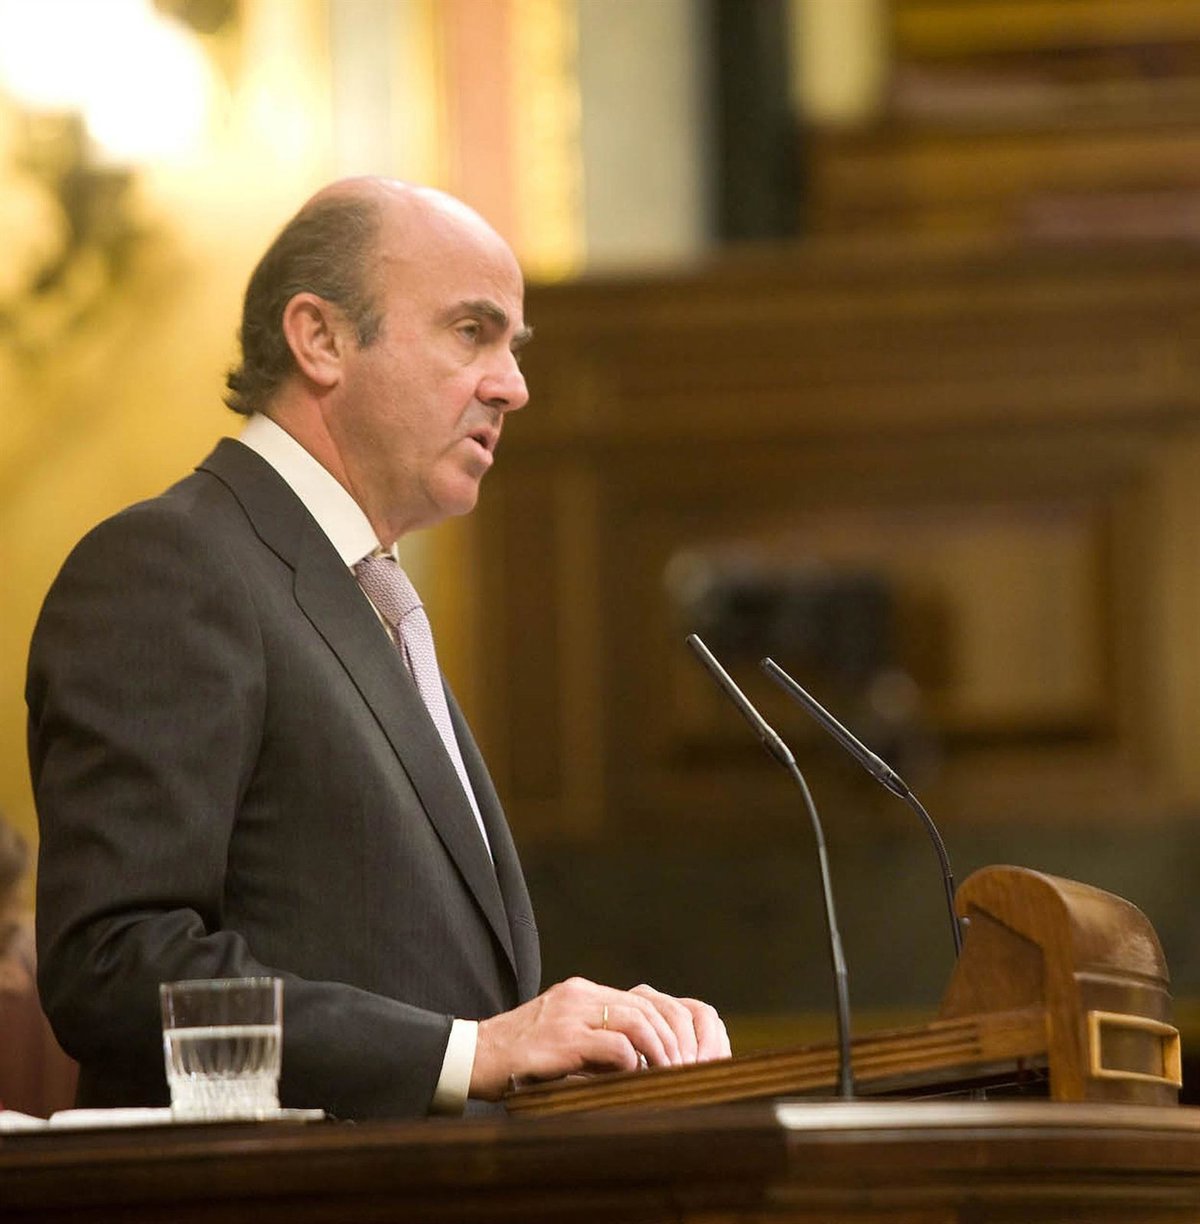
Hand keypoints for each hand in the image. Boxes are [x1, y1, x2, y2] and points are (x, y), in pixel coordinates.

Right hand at [469, 976, 730, 1100]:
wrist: (471, 1056)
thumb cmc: (518, 1057)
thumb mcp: (564, 1040)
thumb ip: (597, 1041)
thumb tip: (641, 1063)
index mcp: (584, 993)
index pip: (646, 998)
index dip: (673, 1024)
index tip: (688, 1054)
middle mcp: (581, 995)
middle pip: (650, 1006)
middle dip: (676, 1039)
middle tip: (688, 1069)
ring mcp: (572, 1013)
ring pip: (639, 1021)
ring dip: (662, 1052)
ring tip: (669, 1076)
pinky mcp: (562, 1039)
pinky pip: (614, 1046)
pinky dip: (633, 1064)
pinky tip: (635, 1081)